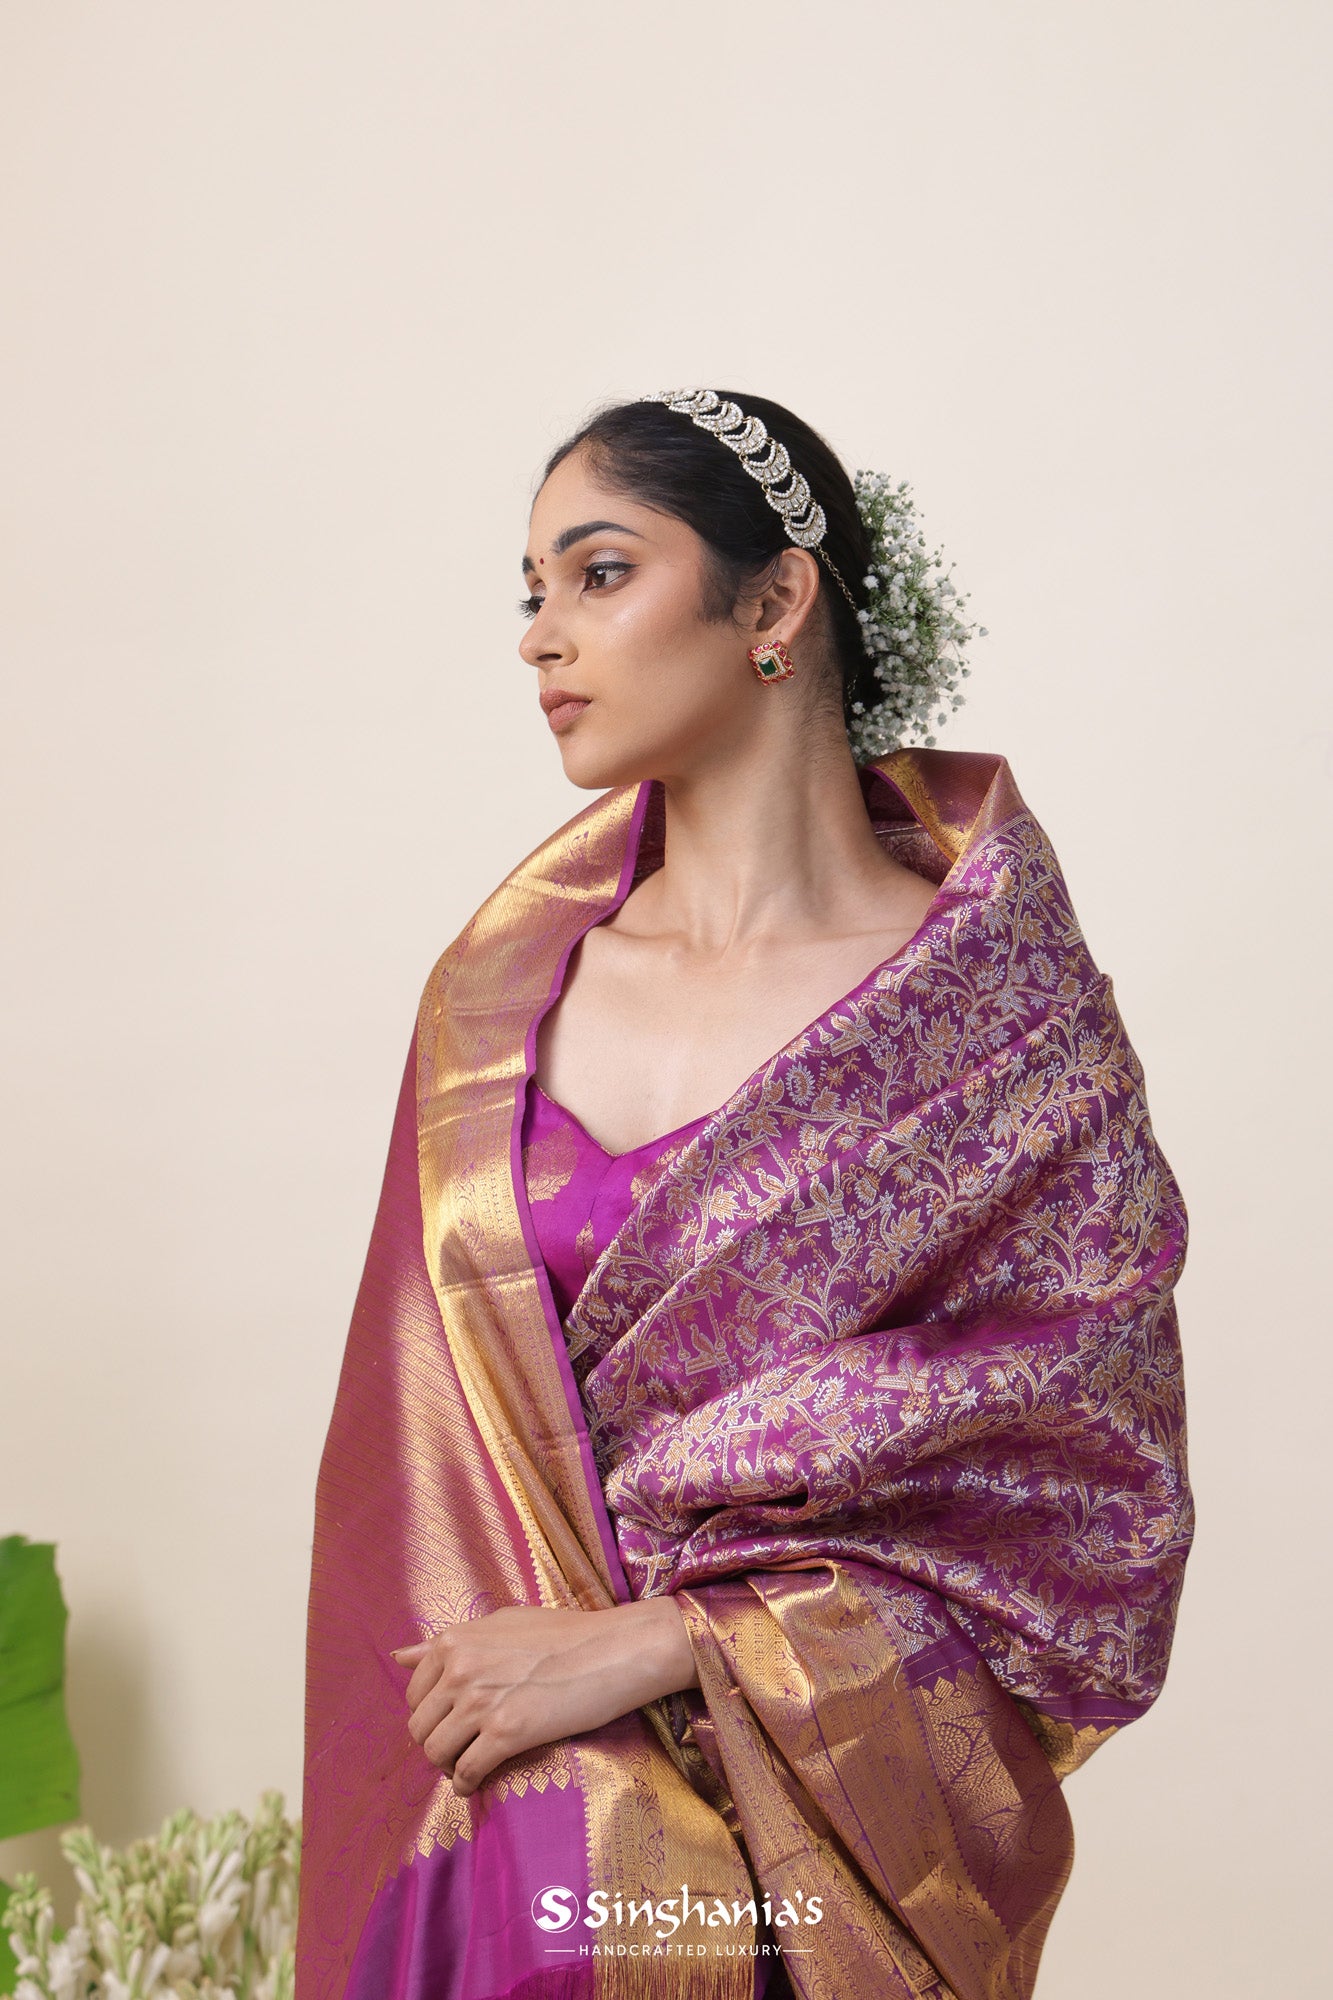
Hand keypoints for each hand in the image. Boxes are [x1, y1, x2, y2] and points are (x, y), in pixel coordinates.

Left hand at [388, 1597, 697, 1796]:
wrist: (613, 1650)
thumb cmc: (563, 1633)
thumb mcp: (499, 1623)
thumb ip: (449, 1642)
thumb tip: (398, 1656)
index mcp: (454, 1641)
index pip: (414, 1694)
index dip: (431, 1713)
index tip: (450, 1721)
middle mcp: (460, 1669)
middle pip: (420, 1727)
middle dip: (437, 1741)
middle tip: (462, 1746)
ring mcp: (481, 1702)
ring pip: (436, 1753)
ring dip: (449, 1765)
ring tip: (469, 1764)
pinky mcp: (507, 1734)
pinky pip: (467, 1771)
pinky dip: (466, 1783)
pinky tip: (477, 1782)